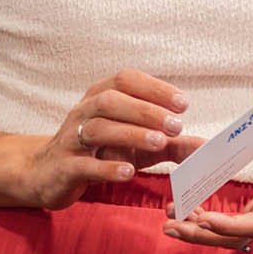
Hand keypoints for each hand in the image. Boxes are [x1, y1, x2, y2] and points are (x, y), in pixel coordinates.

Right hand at [22, 70, 203, 210]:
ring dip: (130, 133)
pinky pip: (83, 164)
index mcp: (100, 96)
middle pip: (112, 101)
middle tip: (176, 125)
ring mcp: (70, 138)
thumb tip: (205, 146)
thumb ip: (170, 144)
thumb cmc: (99, 153)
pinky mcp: (64, 166)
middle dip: (146, 111)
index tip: (183, 103)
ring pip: (98, 128)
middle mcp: (84, 111)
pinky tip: (128, 171)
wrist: (47, 174)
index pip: (126, 80)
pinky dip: (106, 166)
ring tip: (159, 143)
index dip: (155, 88)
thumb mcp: (136, 145)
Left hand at [163, 81, 252, 250]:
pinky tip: (188, 210)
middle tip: (170, 225)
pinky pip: (238, 221)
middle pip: (242, 236)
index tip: (203, 218)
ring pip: (237, 233)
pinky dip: (213, 220)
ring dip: (204, 232)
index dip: (232, 225)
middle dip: (205, 235)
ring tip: (169, 221)